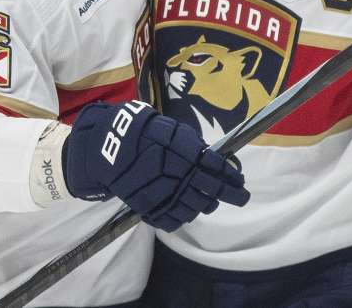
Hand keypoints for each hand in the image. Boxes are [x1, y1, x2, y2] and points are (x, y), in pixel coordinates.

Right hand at [63, 101, 249, 231]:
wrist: (109, 147)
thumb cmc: (143, 133)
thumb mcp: (172, 131)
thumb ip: (194, 146)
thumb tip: (214, 159)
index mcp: (188, 154)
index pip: (218, 168)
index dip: (232, 176)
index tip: (241, 181)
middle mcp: (180, 176)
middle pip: (213, 191)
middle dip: (232, 195)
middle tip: (242, 197)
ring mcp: (166, 195)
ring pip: (196, 208)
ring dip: (207, 205)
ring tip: (209, 202)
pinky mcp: (151, 208)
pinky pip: (174, 220)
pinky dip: (183, 216)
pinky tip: (187, 211)